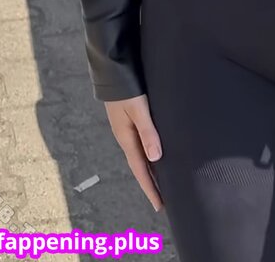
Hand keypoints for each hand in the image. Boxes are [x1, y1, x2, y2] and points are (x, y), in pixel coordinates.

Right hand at [105, 94, 163, 211]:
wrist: (111, 68)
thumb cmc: (126, 87)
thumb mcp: (138, 108)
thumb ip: (147, 131)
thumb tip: (156, 159)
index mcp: (126, 137)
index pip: (140, 169)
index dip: (150, 188)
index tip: (159, 206)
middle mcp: (125, 136)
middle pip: (140, 165)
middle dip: (151, 183)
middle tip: (163, 200)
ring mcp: (125, 128)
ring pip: (140, 154)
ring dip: (150, 169)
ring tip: (162, 182)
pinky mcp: (128, 119)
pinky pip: (140, 143)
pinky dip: (148, 154)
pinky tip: (155, 154)